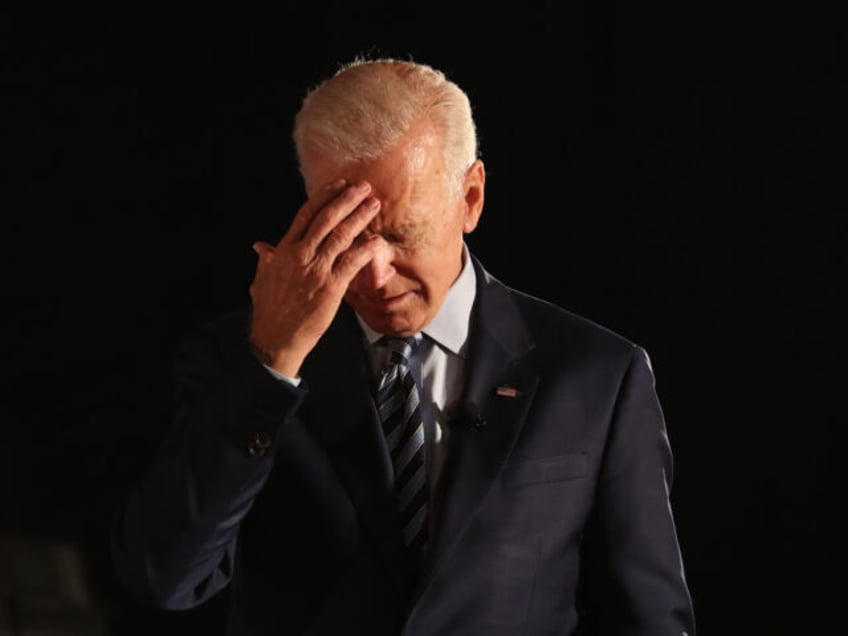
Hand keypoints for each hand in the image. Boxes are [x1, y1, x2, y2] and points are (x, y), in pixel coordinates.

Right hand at [248, 179, 381, 376]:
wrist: (276, 337)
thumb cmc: (269, 310)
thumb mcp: (261, 279)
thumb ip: (265, 260)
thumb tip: (260, 246)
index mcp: (283, 250)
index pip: (305, 214)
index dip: (324, 196)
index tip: (339, 184)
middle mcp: (300, 255)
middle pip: (327, 219)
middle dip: (347, 200)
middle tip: (364, 187)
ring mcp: (316, 270)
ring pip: (342, 235)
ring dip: (360, 217)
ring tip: (374, 205)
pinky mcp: (331, 287)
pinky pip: (353, 263)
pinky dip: (366, 250)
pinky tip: (377, 241)